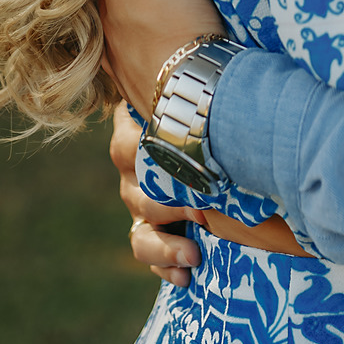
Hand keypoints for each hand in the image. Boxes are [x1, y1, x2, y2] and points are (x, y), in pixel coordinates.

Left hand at [96, 0, 224, 117]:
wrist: (201, 92)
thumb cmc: (173, 18)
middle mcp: (102, 32)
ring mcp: (122, 64)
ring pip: (126, 30)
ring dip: (137, 19)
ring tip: (161, 4)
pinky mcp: (146, 88)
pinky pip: (142, 63)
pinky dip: (150, 52)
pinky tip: (166, 47)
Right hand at [111, 100, 204, 288]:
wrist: (216, 116)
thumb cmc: (211, 96)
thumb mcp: (199, 87)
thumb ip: (197, 82)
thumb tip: (213, 69)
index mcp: (139, 121)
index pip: (128, 136)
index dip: (151, 152)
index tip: (183, 162)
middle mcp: (131, 160)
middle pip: (136, 185)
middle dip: (170, 202)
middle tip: (205, 209)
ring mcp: (136, 196)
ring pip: (139, 225)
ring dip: (165, 243)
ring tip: (193, 254)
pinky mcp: (150, 226)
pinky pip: (146, 248)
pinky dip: (165, 264)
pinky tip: (186, 274)